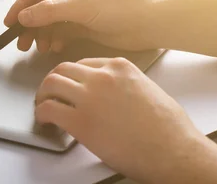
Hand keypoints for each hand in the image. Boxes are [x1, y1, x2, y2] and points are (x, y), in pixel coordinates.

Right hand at [4, 0, 161, 52]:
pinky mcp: (84, 23)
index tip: (10, 23)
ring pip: (50, 20)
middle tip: (22, 44)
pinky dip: (55, 38)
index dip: (20, 5)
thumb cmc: (117, 6)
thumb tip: (23, 16)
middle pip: (41, 5)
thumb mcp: (80, 7)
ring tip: (38, 49)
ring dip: (42, 34)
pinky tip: (53, 47)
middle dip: (30, 24)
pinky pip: (61, 30)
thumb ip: (49, 12)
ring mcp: (77, 7)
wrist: (150, 22)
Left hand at [35, 57, 216, 183]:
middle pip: (63, 69)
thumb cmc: (169, 128)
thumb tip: (113, 93)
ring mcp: (90, 97)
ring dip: (43, 95)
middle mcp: (102, 76)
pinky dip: (41, 113)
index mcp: (120, 67)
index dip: (72, 77)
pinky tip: (44, 121)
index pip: (83, 63)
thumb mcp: (148, 89)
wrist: (175, 152)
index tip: (69, 86)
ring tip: (43, 106)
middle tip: (49, 94)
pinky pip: (49, 109)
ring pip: (51, 83)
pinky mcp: (81, 121)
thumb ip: (125, 84)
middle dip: (53, 82)